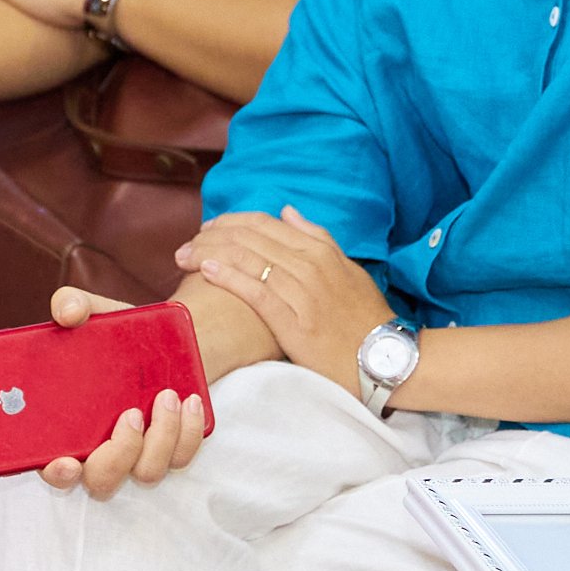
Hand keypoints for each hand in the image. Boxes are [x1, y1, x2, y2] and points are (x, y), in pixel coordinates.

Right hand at [36, 286, 212, 498]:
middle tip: (131, 413)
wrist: (163, 339)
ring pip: (146, 472)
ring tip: (167, 394)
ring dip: (160, 438)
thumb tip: (68, 312)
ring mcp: (138, 455)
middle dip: (120, 454)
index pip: (55, 468)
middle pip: (102, 480)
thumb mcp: (95, 314)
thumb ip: (73, 305)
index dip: (57, 473)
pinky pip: (182, 457)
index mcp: (68, 430)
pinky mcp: (172, 449)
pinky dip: (188, 433)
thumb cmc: (116, 337)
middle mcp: (101, 451)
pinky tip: (190, 399)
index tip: (66, 462)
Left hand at [173, 206, 386, 377]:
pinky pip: (256, 291)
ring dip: (210, 254)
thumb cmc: (364, 317)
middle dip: (211, 237)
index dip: (229, 223)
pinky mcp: (294, 321)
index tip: (207, 230)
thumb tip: (287, 211)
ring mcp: (302, 292)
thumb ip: (317, 237)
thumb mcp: (347, 269)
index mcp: (319, 249)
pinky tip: (207, 270)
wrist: (385, 359)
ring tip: (184, 256)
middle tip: (186, 245)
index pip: (263, 224)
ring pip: (247, 260)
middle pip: (249, 238)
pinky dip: (229, 276)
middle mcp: (308, 264)